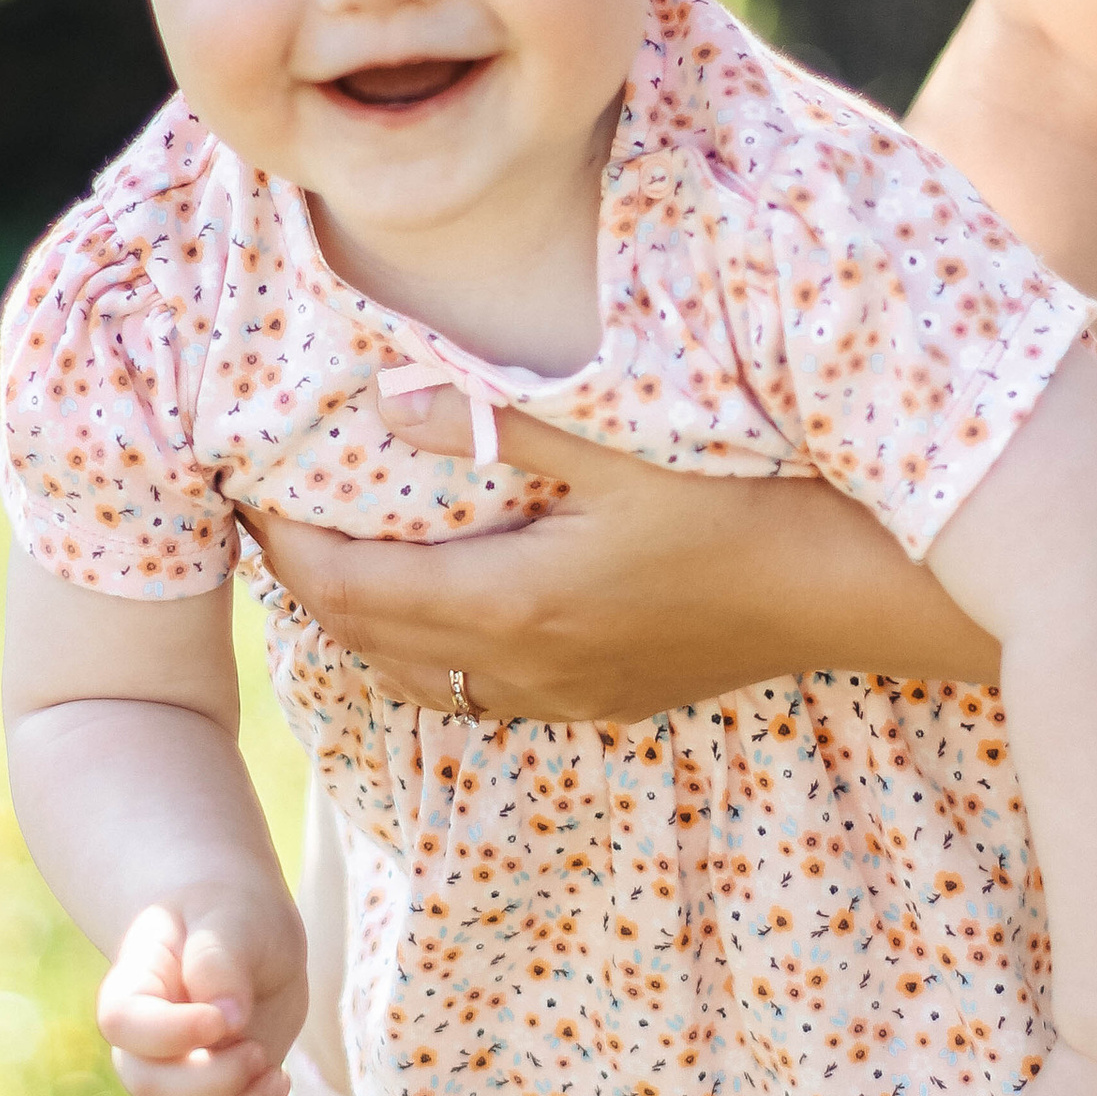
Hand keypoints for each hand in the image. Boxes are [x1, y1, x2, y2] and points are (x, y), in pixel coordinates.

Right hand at [98, 891, 306, 1095]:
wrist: (244, 937)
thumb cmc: (233, 918)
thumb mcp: (232, 919)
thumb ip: (221, 960)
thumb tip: (228, 1019)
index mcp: (133, 988)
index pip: (124, 1026)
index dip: (174, 1034)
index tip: (227, 1018)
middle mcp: (139, 1045)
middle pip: (152, 1092)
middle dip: (219, 1083)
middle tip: (262, 1051)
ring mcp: (167, 1082)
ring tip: (279, 1077)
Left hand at [241, 386, 992, 720]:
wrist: (854, 591)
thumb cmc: (747, 498)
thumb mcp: (623, 445)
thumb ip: (495, 425)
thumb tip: (380, 398)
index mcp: (513, 601)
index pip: (350, 591)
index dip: (284, 551)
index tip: (242, 500)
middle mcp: (526, 666)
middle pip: (367, 642)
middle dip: (305, 590)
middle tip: (261, 529)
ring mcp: (567, 693)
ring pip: (418, 679)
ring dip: (361, 629)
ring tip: (325, 569)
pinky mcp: (605, 697)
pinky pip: (478, 691)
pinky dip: (424, 653)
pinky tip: (431, 613)